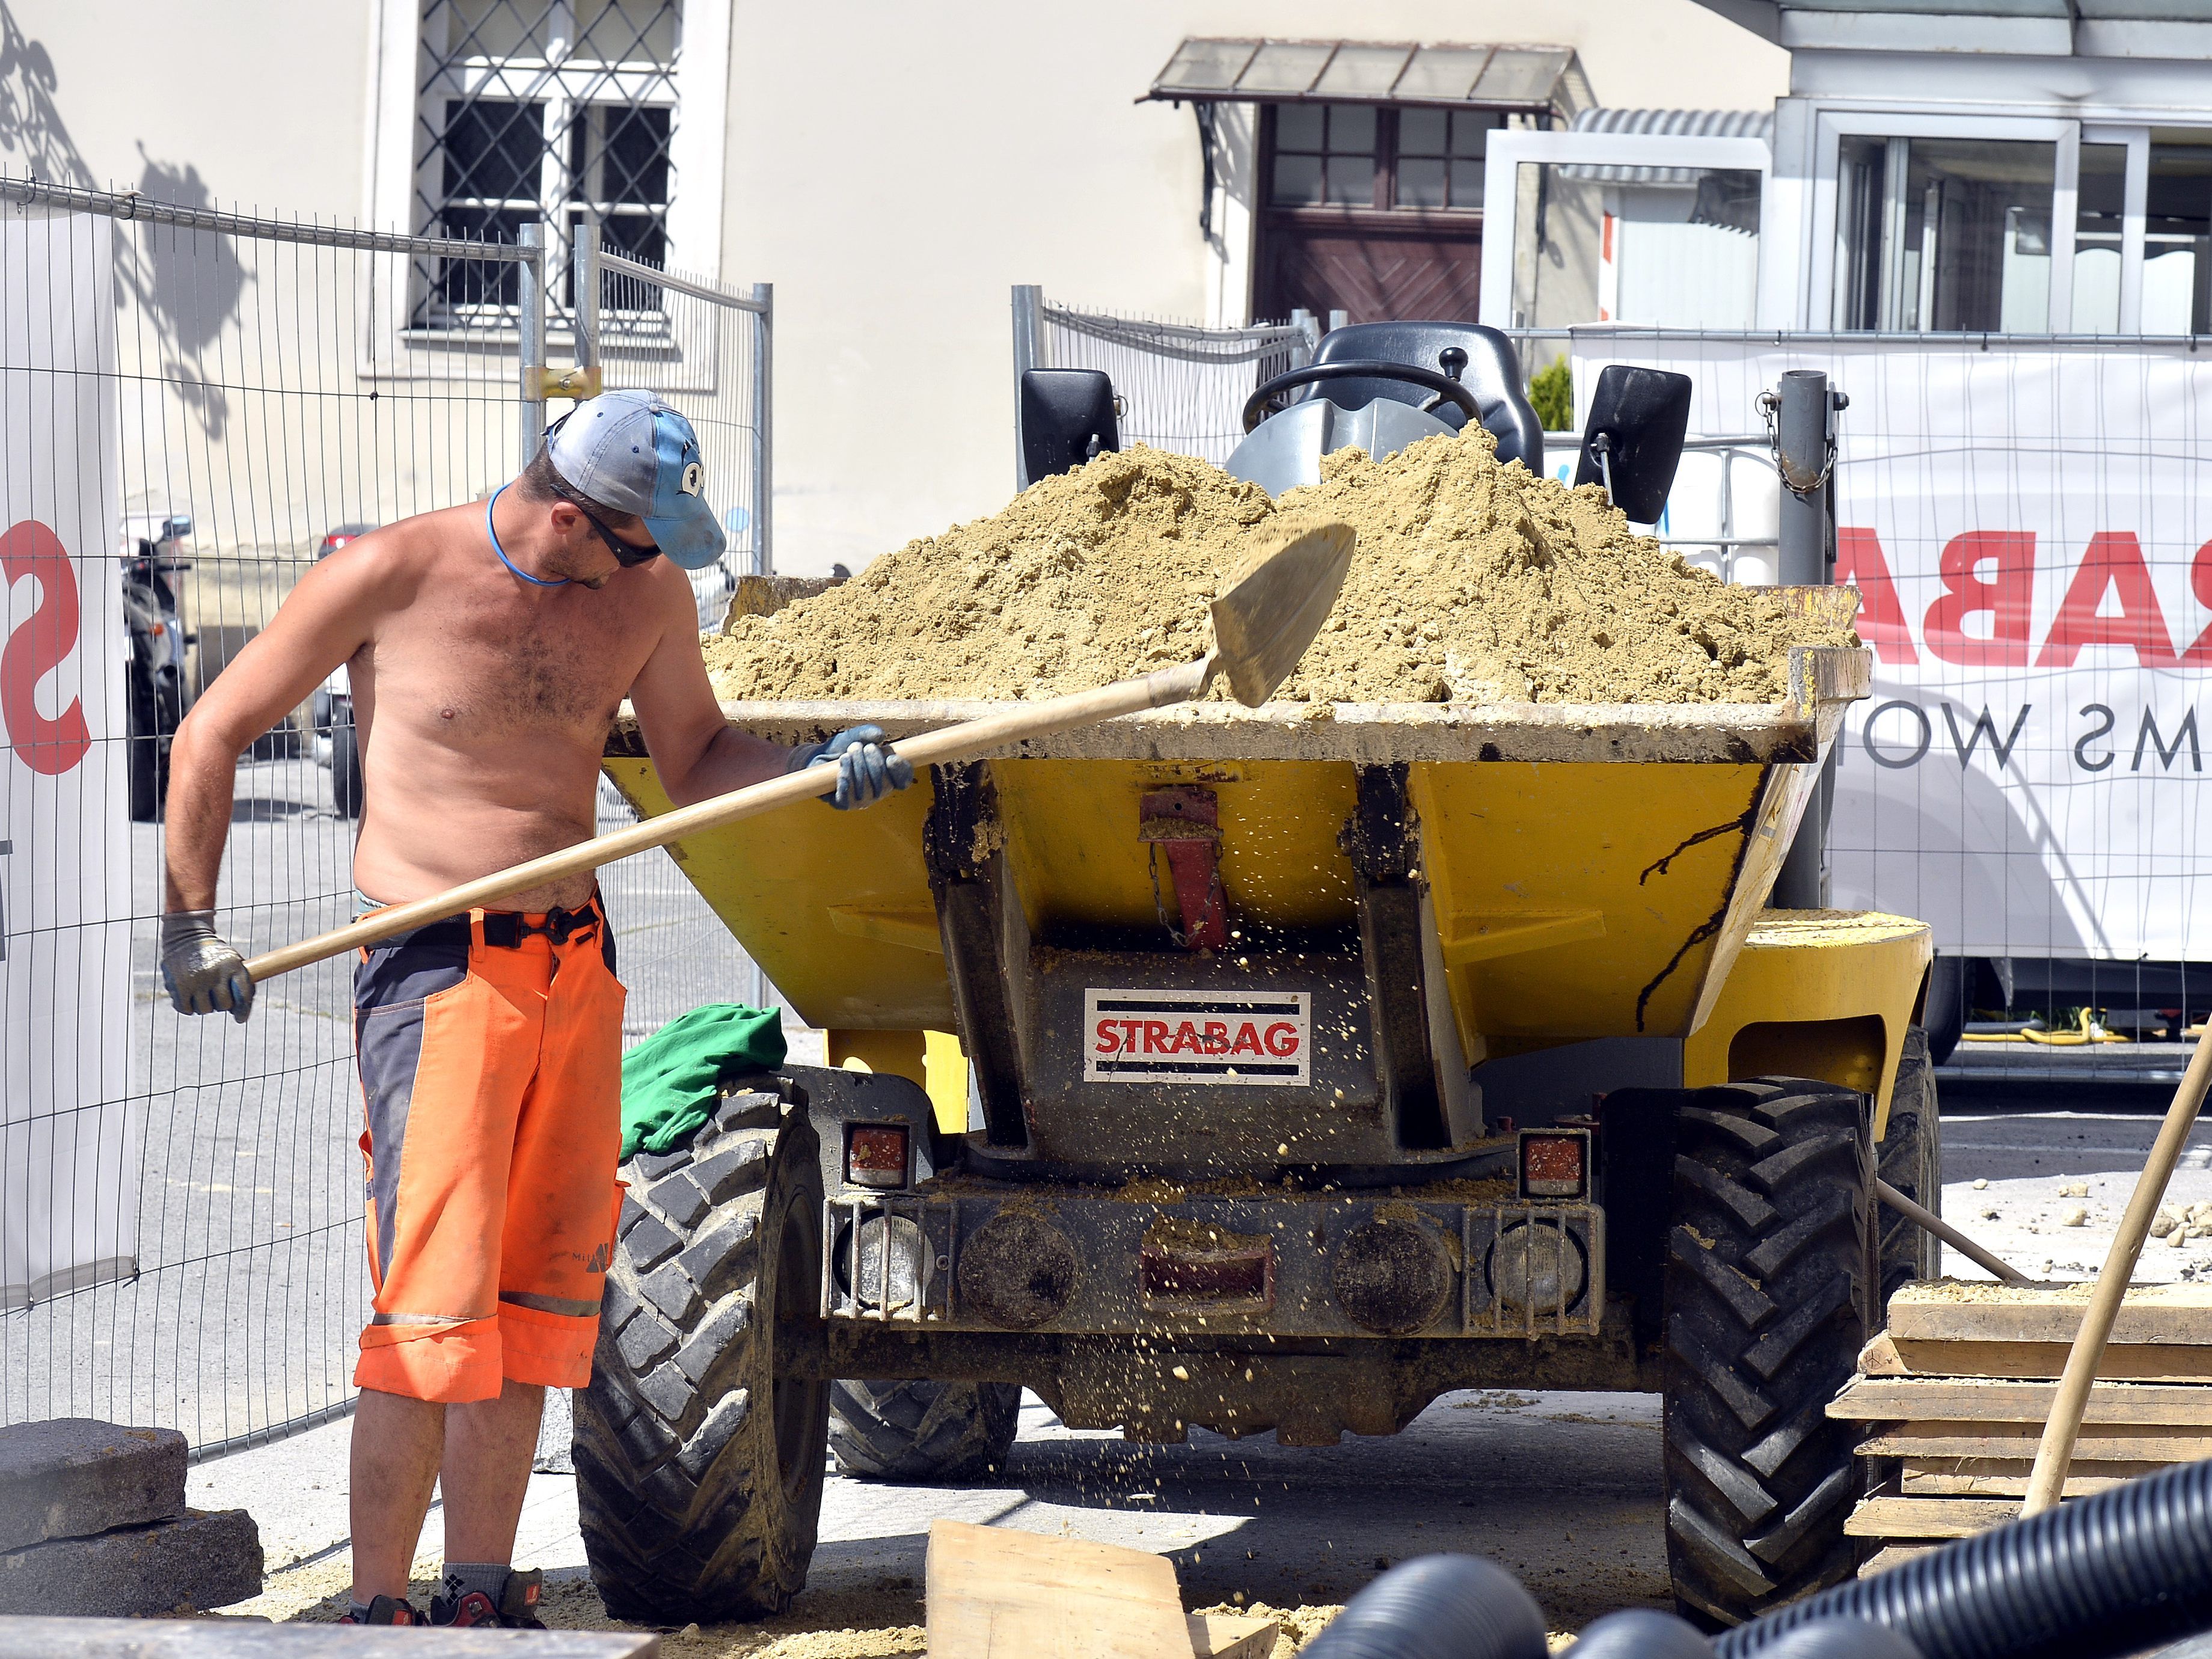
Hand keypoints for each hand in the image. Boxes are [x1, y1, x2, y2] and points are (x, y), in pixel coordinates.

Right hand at [160, 910, 253, 1021]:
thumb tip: (240, 1019)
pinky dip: (188, 1007)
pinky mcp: (178, 985)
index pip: (243, 995)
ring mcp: (196, 979)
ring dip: (204, 1006)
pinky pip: (186, 1009)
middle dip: (221, 1004)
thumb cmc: (216, 957)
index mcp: (233, 966)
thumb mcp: (233, 963)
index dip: (243, 1009)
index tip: (239, 1018)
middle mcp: (215, 973)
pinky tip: (190, 997)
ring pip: (205, 1010)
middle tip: (215, 994)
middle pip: (224, 1006)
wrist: (188, 937)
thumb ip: (242, 987)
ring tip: (202, 993)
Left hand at [788, 723, 914, 810]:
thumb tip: (879, 735)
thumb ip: (866, 733)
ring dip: (856, 767)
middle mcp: (877, 792)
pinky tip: (842, 764)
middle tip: (858, 747)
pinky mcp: (843, 804)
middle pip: (883, 782)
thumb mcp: (853, 737)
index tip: (891, 758)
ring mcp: (861, 801)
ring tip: (847, 754)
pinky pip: (847, 798)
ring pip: (865, 789)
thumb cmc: (840, 749)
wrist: (816, 758)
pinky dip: (845, 779)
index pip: (903, 780)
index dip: (901, 771)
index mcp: (887, 777)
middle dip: (871, 761)